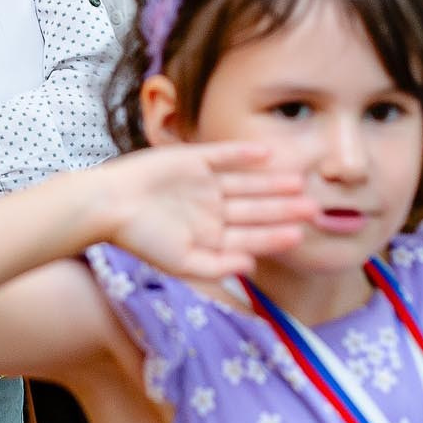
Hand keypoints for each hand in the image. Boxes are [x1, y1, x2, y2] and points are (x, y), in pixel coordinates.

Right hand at [95, 144, 314, 280]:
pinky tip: (267, 154)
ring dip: (272, 183)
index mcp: (209, 237)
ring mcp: (204, 184)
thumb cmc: (139, 239)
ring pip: (247, 184)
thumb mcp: (180, 262)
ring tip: (300, 182)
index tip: (299, 236)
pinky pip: (224, 156)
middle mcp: (211, 210)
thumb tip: (252, 267)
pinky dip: (244, 155)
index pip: (250, 238)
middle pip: (255, 210)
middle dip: (283, 209)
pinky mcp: (192, 160)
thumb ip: (216, 267)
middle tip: (314, 207)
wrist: (107, 204)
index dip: (274, 236)